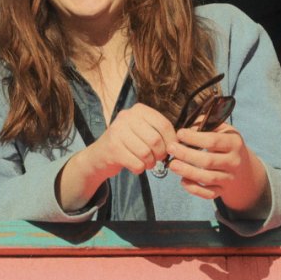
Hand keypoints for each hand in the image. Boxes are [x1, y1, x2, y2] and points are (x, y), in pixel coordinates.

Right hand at [59, 103, 176, 210]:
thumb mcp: (142, 130)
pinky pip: (136, 164)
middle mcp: (126, 117)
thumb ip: (159, 131)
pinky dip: (139, 169)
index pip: (163, 125)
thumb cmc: (128, 143)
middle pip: (155, 140)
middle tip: (156, 159)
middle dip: (160, 154)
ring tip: (146, 163)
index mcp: (138, 110)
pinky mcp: (112, 148)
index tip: (169, 150)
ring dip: (150, 163)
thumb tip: (181, 142)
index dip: (171, 141)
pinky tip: (135, 166)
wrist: (100, 155)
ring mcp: (117, 132)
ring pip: (146, 153)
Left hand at [163, 122, 271, 215]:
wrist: (244, 168)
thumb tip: (187, 127)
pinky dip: (195, 190)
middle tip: (170, 148)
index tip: (179, 133)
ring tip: (172, 164)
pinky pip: (209, 193)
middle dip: (186, 154)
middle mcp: (234, 162)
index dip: (194, 138)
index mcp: (234, 143)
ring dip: (187, 172)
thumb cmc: (226, 144)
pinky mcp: (223, 190)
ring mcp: (229, 178)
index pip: (213, 141)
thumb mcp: (222, 130)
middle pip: (208, 161)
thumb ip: (205, 124)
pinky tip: (183, 181)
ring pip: (208, 178)